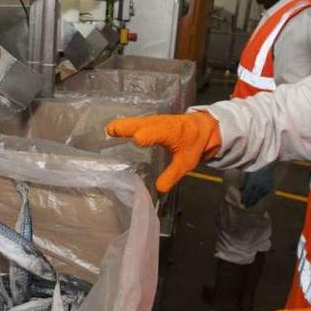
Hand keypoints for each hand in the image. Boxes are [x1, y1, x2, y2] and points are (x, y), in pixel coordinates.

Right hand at [106, 112, 220, 192]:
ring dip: (123, 125)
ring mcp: (153, 120)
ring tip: (109, 130)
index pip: (156, 133)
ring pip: (136, 121)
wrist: (202, 127)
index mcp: (170, 132)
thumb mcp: (185, 163)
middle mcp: (159, 123)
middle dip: (126, 126)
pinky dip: (125, 126)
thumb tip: (158, 190)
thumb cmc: (193, 144)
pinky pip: (136, 122)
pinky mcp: (149, 121)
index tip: (137, 139)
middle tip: (110, 130)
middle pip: (141, 123)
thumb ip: (171, 175)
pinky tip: (115, 130)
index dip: (147, 136)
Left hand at [241, 163, 276, 207]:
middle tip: (245, 206)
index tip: (241, 203)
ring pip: (258, 197)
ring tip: (250, 205)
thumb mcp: (248, 175)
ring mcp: (263, 187)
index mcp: (251, 182)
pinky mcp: (268, 188)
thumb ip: (244, 182)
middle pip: (252, 196)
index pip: (247, 193)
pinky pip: (262, 195)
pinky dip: (259, 198)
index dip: (244, 199)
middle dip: (248, 202)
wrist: (267, 169)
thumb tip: (240, 190)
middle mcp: (257, 185)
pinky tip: (256, 201)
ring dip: (253, 202)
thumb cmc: (255, 172)